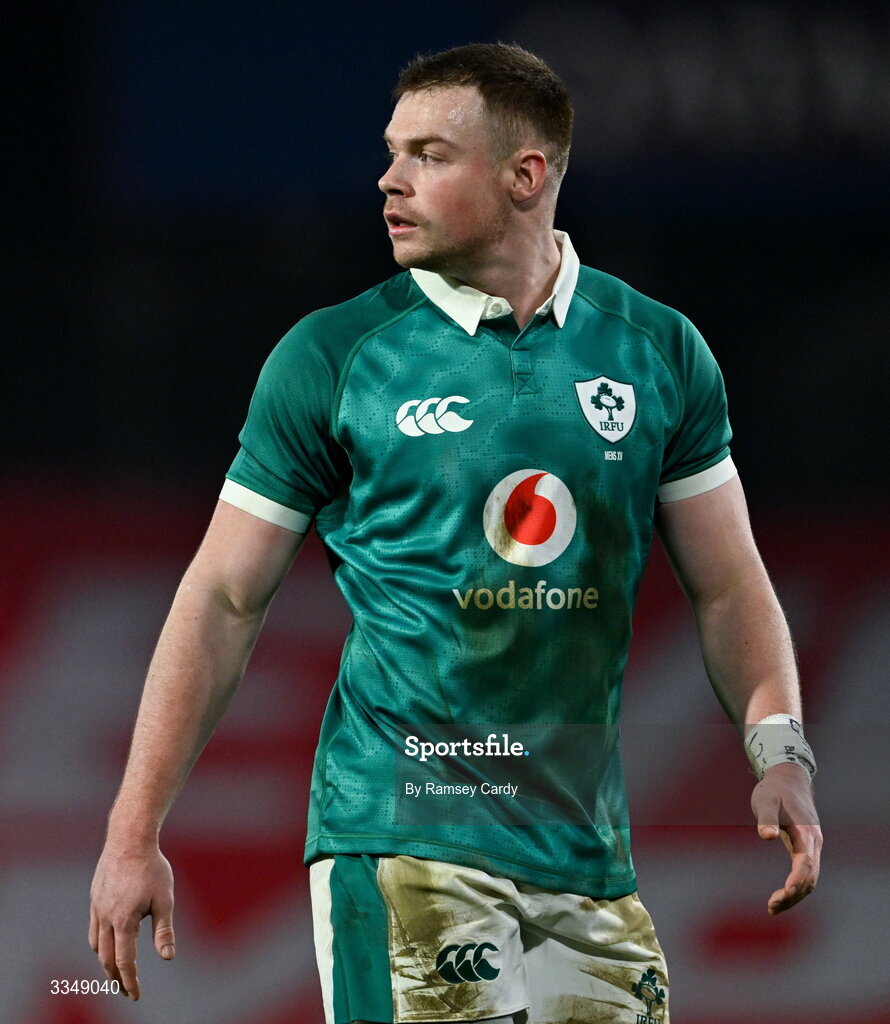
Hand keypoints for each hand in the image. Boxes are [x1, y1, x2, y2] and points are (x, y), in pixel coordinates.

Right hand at [89, 839, 174, 999]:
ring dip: (106, 962)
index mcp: (124, 921)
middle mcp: (106, 918)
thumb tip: (168, 957)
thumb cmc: (151, 868)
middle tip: (126, 990)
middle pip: (107, 958)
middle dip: (116, 978)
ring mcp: (97, 908)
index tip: (134, 995)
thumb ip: (164, 930)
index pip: (124, 962)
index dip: (130, 981)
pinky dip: (100, 943)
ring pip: (97, 945)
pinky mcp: (95, 898)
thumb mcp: (164, 899)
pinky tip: (108, 944)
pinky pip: (94, 928)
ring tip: (116, 972)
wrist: (129, 839)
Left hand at [750, 761, 821, 914]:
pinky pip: (806, 873)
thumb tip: (766, 836)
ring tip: (773, 907)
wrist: (788, 779)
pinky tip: (783, 895)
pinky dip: (797, 887)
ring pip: (810, 879)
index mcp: (806, 833)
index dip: (796, 881)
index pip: (805, 864)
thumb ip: (766, 817)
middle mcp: (814, 843)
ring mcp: (812, 847)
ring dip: (795, 895)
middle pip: (810, 878)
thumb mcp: (766, 800)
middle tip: (771, 907)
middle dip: (793, 895)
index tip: (784, 893)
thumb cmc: (774, 790)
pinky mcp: (806, 848)